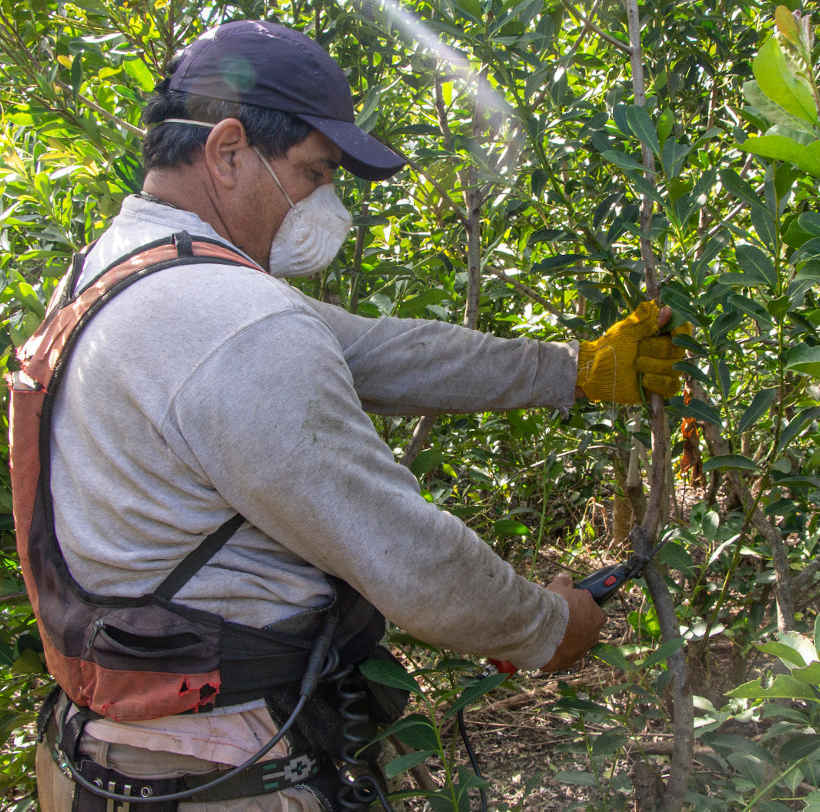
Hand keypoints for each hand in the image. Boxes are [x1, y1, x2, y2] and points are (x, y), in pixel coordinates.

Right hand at [540, 573, 605, 672]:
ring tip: (551, 629)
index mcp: (598, 615)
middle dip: (576, 623)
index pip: (594, 611)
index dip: (582, 607)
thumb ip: (564, 582)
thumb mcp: (560, 586)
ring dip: (567, 636)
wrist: (546, 629)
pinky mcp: (571, 660)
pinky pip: (566, 653)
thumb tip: (564, 578)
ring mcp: (583, 649)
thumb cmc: (557, 605)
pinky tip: (548, 641)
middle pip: (586, 628)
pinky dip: (559, 648)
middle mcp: (595, 634)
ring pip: (576, 641)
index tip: (571, 604)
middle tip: (560, 617)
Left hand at [576, 302, 690, 403]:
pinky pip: (671, 386)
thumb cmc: (610, 346)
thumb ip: (646, 320)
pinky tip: (644, 379)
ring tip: (635, 364)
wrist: (594, 369)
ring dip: (654, 365)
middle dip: (656, 348)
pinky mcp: (658, 388)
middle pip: (677, 349)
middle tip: (638, 349)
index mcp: (660, 334)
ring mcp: (663, 370)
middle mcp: (665, 352)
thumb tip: (666, 310)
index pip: (683, 330)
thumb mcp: (626, 330)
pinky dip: (659, 382)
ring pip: (674, 368)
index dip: (681, 330)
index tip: (671, 330)